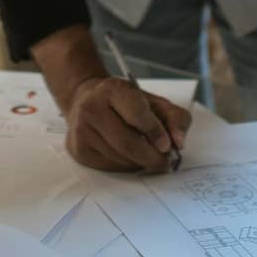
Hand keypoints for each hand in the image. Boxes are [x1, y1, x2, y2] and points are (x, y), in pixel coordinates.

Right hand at [62, 75, 191, 172]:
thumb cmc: (125, 103)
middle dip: (152, 157)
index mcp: (113, 89)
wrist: (85, 100)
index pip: (136, 113)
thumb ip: (175, 118)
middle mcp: (92, 107)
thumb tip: (179, 143)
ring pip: (120, 159)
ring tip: (146, 156)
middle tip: (165, 162)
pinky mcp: (77, 149)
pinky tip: (128, 157)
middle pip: (127, 143)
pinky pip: (109, 167)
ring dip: (139, 163)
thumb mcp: (153, 102)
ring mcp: (81, 129)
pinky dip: (125, 167)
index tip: (168, 146)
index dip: (155, 132)